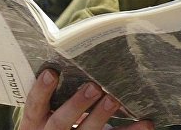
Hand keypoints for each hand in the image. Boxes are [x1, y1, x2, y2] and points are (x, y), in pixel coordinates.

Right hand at [19, 69, 152, 129]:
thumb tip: (80, 58)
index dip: (42, 90)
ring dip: (101, 116)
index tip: (52, 72)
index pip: (35, 106)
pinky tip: (146, 123)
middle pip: (61, 122)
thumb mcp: (47, 110)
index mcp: (36, 121)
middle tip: (94, 87)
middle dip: (77, 105)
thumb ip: (58, 92)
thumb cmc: (55, 118)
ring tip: (114, 99)